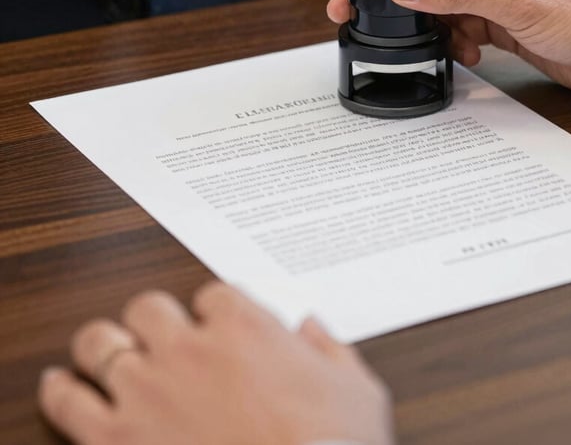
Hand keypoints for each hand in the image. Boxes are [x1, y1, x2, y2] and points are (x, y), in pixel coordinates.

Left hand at [38, 282, 393, 444]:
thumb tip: (311, 327)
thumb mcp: (356, 389)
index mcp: (246, 328)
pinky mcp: (117, 440)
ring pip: (101, 341)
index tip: (214, 322)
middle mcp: (191, 349)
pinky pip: (68, 402)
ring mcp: (148, 391)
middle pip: (149, 305)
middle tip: (160, 333)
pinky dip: (60, 389)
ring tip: (108, 348)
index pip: (213, 294)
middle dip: (154, 316)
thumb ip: (331, 348)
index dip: (212, 308)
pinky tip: (60, 384)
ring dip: (105, 342)